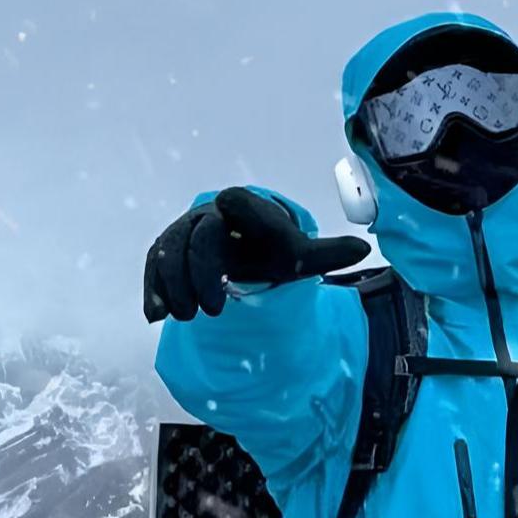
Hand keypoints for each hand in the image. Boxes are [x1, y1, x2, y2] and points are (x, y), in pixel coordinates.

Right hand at [144, 186, 369, 321]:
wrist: (242, 250)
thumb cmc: (273, 250)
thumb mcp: (300, 256)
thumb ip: (327, 253)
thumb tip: (365, 248)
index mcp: (244, 209)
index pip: (238, 201)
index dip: (237, 206)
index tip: (232, 209)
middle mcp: (209, 216)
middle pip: (200, 237)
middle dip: (201, 272)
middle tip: (212, 310)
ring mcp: (182, 233)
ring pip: (169, 251)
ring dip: (174, 285)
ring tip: (188, 316)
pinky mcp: (165, 253)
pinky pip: (153, 266)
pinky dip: (153, 290)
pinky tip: (157, 316)